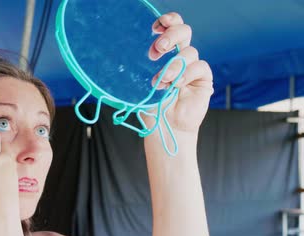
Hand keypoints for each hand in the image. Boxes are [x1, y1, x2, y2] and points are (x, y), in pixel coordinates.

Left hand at [148, 12, 213, 134]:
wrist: (164, 126)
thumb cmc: (151, 106)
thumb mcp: (139, 84)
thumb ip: (138, 70)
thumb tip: (119, 59)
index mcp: (167, 53)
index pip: (172, 27)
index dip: (167, 22)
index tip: (154, 28)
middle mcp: (181, 56)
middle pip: (184, 31)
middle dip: (171, 36)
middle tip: (156, 50)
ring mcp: (193, 67)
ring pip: (189, 52)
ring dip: (173, 66)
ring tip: (160, 81)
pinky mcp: (203, 79)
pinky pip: (199, 67)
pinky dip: (186, 74)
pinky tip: (176, 85)